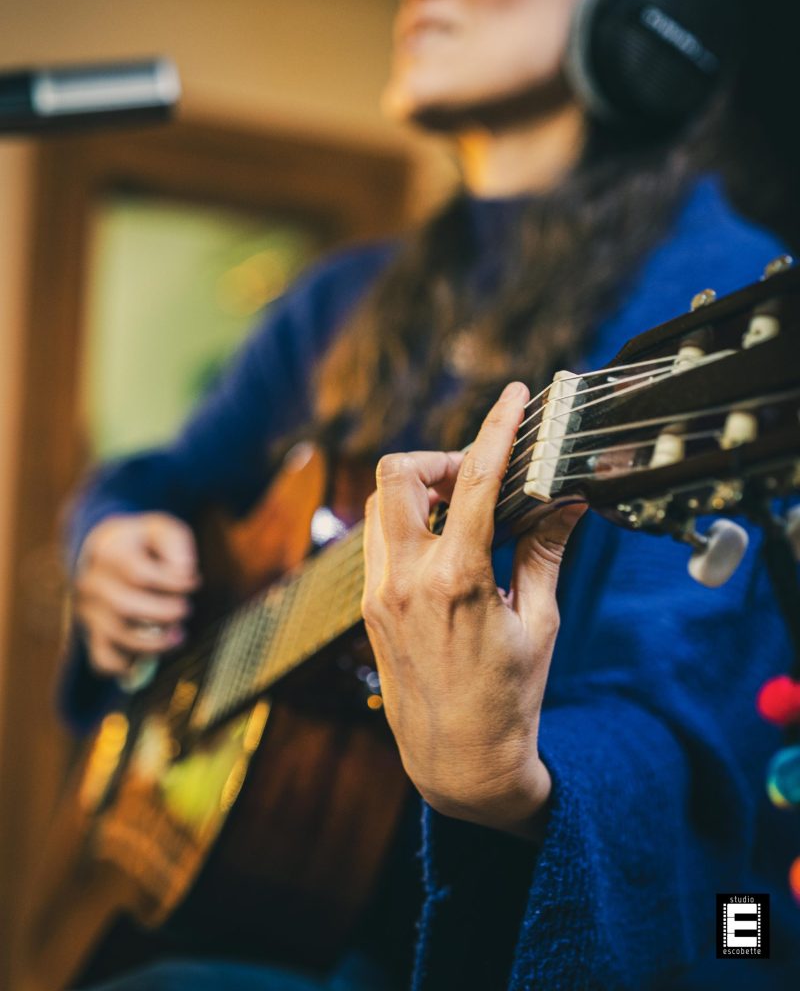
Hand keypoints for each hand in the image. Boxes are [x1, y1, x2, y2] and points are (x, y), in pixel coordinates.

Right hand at [73, 512, 199, 677]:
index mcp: (108, 553)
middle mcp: (92, 583)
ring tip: (179, 637)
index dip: (172, 582)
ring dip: (153, 642)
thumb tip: (185, 570)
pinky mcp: (92, 633)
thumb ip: (175, 543)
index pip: (138, 574)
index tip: (194, 581)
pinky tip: (148, 658)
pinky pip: (102, 659)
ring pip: (116, 635)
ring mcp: (89, 611)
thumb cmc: (140, 542)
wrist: (102, 552)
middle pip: (125, 607)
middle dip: (163, 613)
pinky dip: (125, 665)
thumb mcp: (159, 528)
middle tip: (186, 609)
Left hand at [362, 382, 584, 837]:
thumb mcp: (539, 624)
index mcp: (456, 581)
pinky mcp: (368, 606)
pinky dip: (409, 523)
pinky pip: (379, 539)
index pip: (477, 481)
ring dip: (420, 490)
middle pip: (397, 473)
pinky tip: (447, 546)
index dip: (498, 427)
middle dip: (439, 458)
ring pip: (380, 503)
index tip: (516, 395)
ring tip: (467, 512)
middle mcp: (404, 580)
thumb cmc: (508, 700)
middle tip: (480, 479)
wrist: (457, 765)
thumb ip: (546, 551)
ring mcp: (377, 593)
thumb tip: (567, 498)